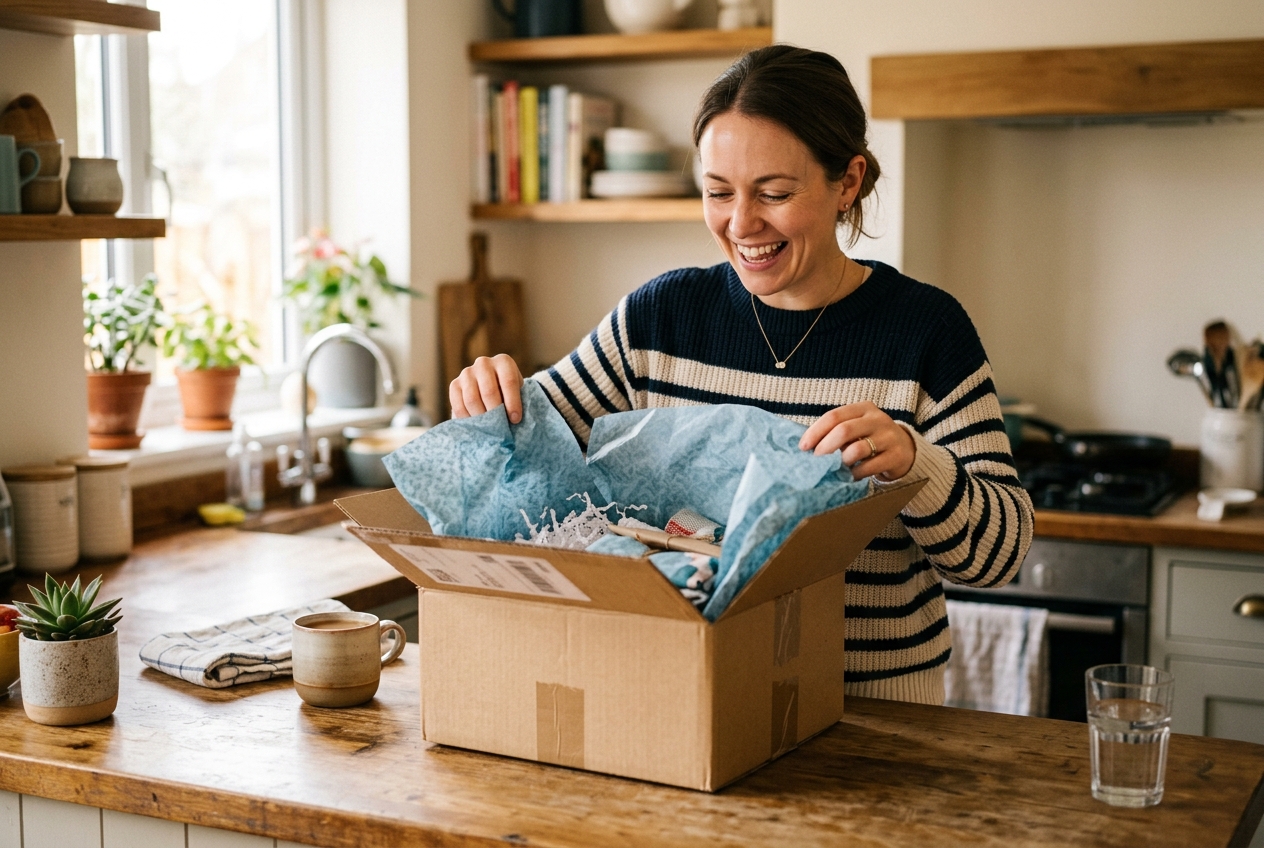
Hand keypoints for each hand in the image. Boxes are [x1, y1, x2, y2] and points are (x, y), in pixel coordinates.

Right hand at [449, 354, 523, 422]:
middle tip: (499, 426)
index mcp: (503, 362)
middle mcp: (484, 363)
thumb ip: (518, 402)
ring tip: (488, 427)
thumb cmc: (509, 393)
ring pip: (472, 399)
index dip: (513, 403)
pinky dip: (467, 419)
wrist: (491, 389)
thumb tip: (512, 420)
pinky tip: (476, 425)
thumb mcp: (518, 393)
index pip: (509, 381)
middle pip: (489, 391)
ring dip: (481, 417)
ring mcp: (467, 373)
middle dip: (495, 412)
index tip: (515, 420)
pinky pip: (458, 406)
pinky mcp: (454, 385)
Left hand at [799, 401, 915, 480]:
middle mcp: (877, 419)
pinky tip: (849, 477)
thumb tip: (807, 447)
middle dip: (825, 447)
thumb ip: (836, 432)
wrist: (905, 448)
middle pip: (844, 430)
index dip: (815, 432)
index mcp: (863, 408)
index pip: (834, 416)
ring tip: (835, 469)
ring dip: (841, 462)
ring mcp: (889, 436)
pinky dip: (855, 474)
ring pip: (857, 449)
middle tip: (816, 461)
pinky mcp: (896, 455)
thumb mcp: (856, 428)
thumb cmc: (871, 438)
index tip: (803, 447)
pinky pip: (870, 466)